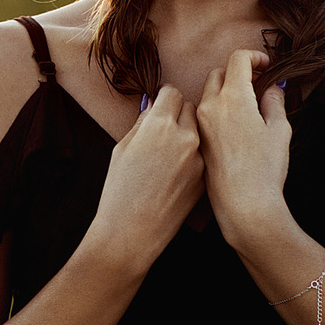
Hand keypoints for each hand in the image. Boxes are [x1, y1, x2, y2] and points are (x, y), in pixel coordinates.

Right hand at [87, 86, 205, 271]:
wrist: (132, 232)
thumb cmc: (119, 190)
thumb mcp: (122, 148)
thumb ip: (142, 123)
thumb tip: (154, 106)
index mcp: (159, 125)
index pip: (172, 92)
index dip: (164, 98)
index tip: (160, 105)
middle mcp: (184, 136)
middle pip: (190, 107)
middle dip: (177, 113)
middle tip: (164, 129)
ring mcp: (198, 158)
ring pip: (199, 132)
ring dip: (187, 135)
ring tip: (169, 154)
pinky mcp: (205, 177)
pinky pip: (201, 155)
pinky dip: (192, 157)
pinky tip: (175, 174)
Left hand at [196, 49, 291, 243]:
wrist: (244, 205)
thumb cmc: (266, 168)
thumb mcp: (279, 130)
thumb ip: (274, 102)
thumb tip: (271, 88)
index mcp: (233, 97)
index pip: (237, 59)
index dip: (254, 57)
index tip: (265, 65)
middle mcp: (211, 106)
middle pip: (219, 73)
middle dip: (237, 73)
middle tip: (257, 84)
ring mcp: (200, 124)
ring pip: (208, 94)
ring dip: (225, 92)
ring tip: (246, 108)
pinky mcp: (196, 141)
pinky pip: (203, 115)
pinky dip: (217, 111)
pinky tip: (233, 128)